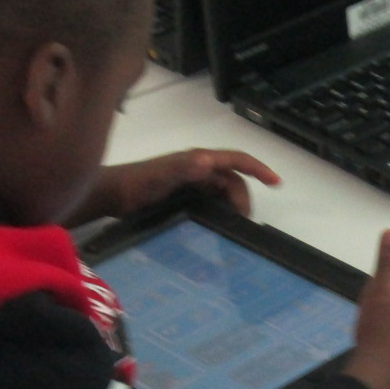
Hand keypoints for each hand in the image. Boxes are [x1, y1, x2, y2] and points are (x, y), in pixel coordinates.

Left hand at [70, 147, 279, 224]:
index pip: (237, 160)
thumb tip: (209, 162)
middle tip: (241, 223)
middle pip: (233, 182)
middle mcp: (199, 169)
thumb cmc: (137, 182)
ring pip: (223, 194)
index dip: (258, 169)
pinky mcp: (185, 196)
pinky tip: (218, 228)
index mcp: (199, 160)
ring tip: (232, 228)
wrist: (113, 196)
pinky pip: (211, 203)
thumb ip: (185, 167)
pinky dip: (220, 213)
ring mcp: (193, 183)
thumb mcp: (162, 174)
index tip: (276, 183)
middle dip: (243, 199)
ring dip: (232, 208)